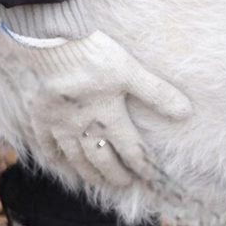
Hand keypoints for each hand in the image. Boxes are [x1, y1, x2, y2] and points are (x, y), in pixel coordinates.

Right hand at [3, 26, 191, 187]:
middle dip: (115, 174)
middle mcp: (85, 128)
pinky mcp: (40, 116)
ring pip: (76, 158)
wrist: (51, 42)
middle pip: (103, 160)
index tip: (150, 176)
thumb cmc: (93, 54)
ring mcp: (60, 125)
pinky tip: (58, 162)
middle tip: (123, 183)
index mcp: (109, 117)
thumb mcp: (130, 70)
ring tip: (97, 181)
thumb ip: (157, 93)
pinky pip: (46, 143)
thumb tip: (186, 112)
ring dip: (88, 172)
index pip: (131, 150)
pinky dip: (53, 155)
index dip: (143, 166)